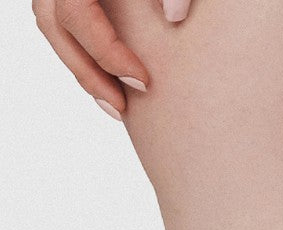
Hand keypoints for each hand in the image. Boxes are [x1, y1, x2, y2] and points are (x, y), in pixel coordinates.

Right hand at [33, 2, 194, 119]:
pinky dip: (84, 53)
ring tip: (117, 105)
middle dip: (88, 74)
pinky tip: (111, 80)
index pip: (76, 14)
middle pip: (55, 26)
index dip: (107, 53)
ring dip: (82, 69)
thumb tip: (176, 16)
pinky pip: (63, 23)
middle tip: (124, 108)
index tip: (143, 81)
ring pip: (53, 27)